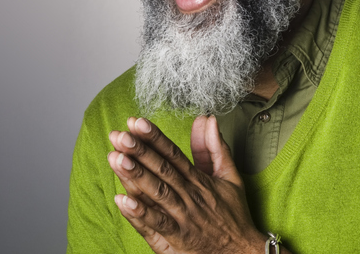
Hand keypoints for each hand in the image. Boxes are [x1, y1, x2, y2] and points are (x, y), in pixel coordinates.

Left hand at [108, 115, 266, 253]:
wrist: (243, 253)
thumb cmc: (233, 215)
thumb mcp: (230, 177)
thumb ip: (216, 147)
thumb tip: (208, 119)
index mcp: (199, 180)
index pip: (173, 153)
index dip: (154, 137)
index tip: (136, 122)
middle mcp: (189, 196)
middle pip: (162, 170)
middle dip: (139, 151)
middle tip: (119, 136)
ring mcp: (182, 217)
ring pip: (156, 193)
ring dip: (135, 176)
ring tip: (116, 159)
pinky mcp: (177, 239)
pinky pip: (156, 225)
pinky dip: (139, 214)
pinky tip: (121, 201)